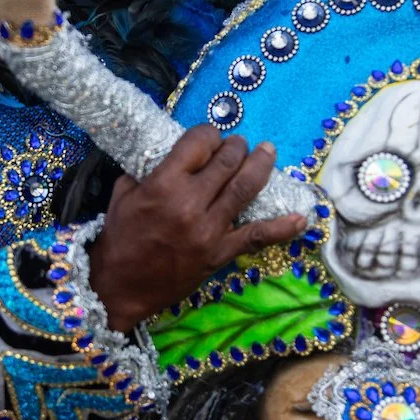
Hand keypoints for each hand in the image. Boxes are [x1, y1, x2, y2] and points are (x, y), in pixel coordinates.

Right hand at [89, 124, 307, 331]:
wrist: (118, 286)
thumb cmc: (119, 237)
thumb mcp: (123, 194)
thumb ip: (148, 170)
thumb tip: (174, 154)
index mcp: (163, 184)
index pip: (198, 143)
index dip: (209, 134)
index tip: (210, 137)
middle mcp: (190, 203)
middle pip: (226, 161)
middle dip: (236, 146)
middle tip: (239, 143)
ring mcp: (208, 229)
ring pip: (245, 188)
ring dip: (260, 165)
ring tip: (267, 152)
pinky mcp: (219, 253)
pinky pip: (255, 237)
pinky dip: (281, 227)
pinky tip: (301, 217)